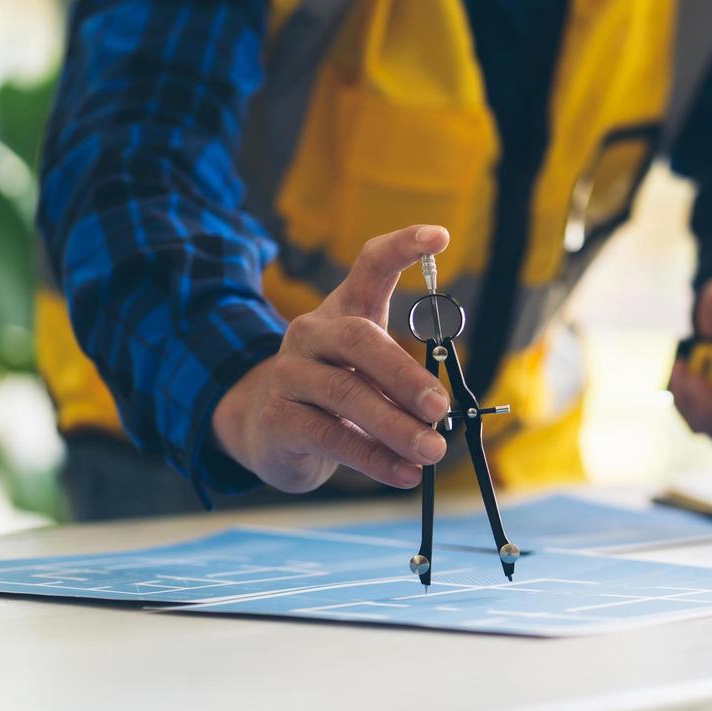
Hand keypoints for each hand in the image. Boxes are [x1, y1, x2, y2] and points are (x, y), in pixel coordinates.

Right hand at [212, 225, 452, 492]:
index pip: (369, 266)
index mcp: (343, 312)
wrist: (270, 431)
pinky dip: (374, 459)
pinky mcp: (278, 419)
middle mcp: (311, 333)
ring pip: (344, 396)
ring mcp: (289, 374)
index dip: (402, 247)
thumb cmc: (337, 393)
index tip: (440, 236)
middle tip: (440, 407)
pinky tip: (405, 474)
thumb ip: (404, 384)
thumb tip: (441, 414)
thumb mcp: (370, 376)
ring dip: (395, 427)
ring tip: (432, 450)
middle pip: (358, 340)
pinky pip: (330, 438)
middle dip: (403, 374)